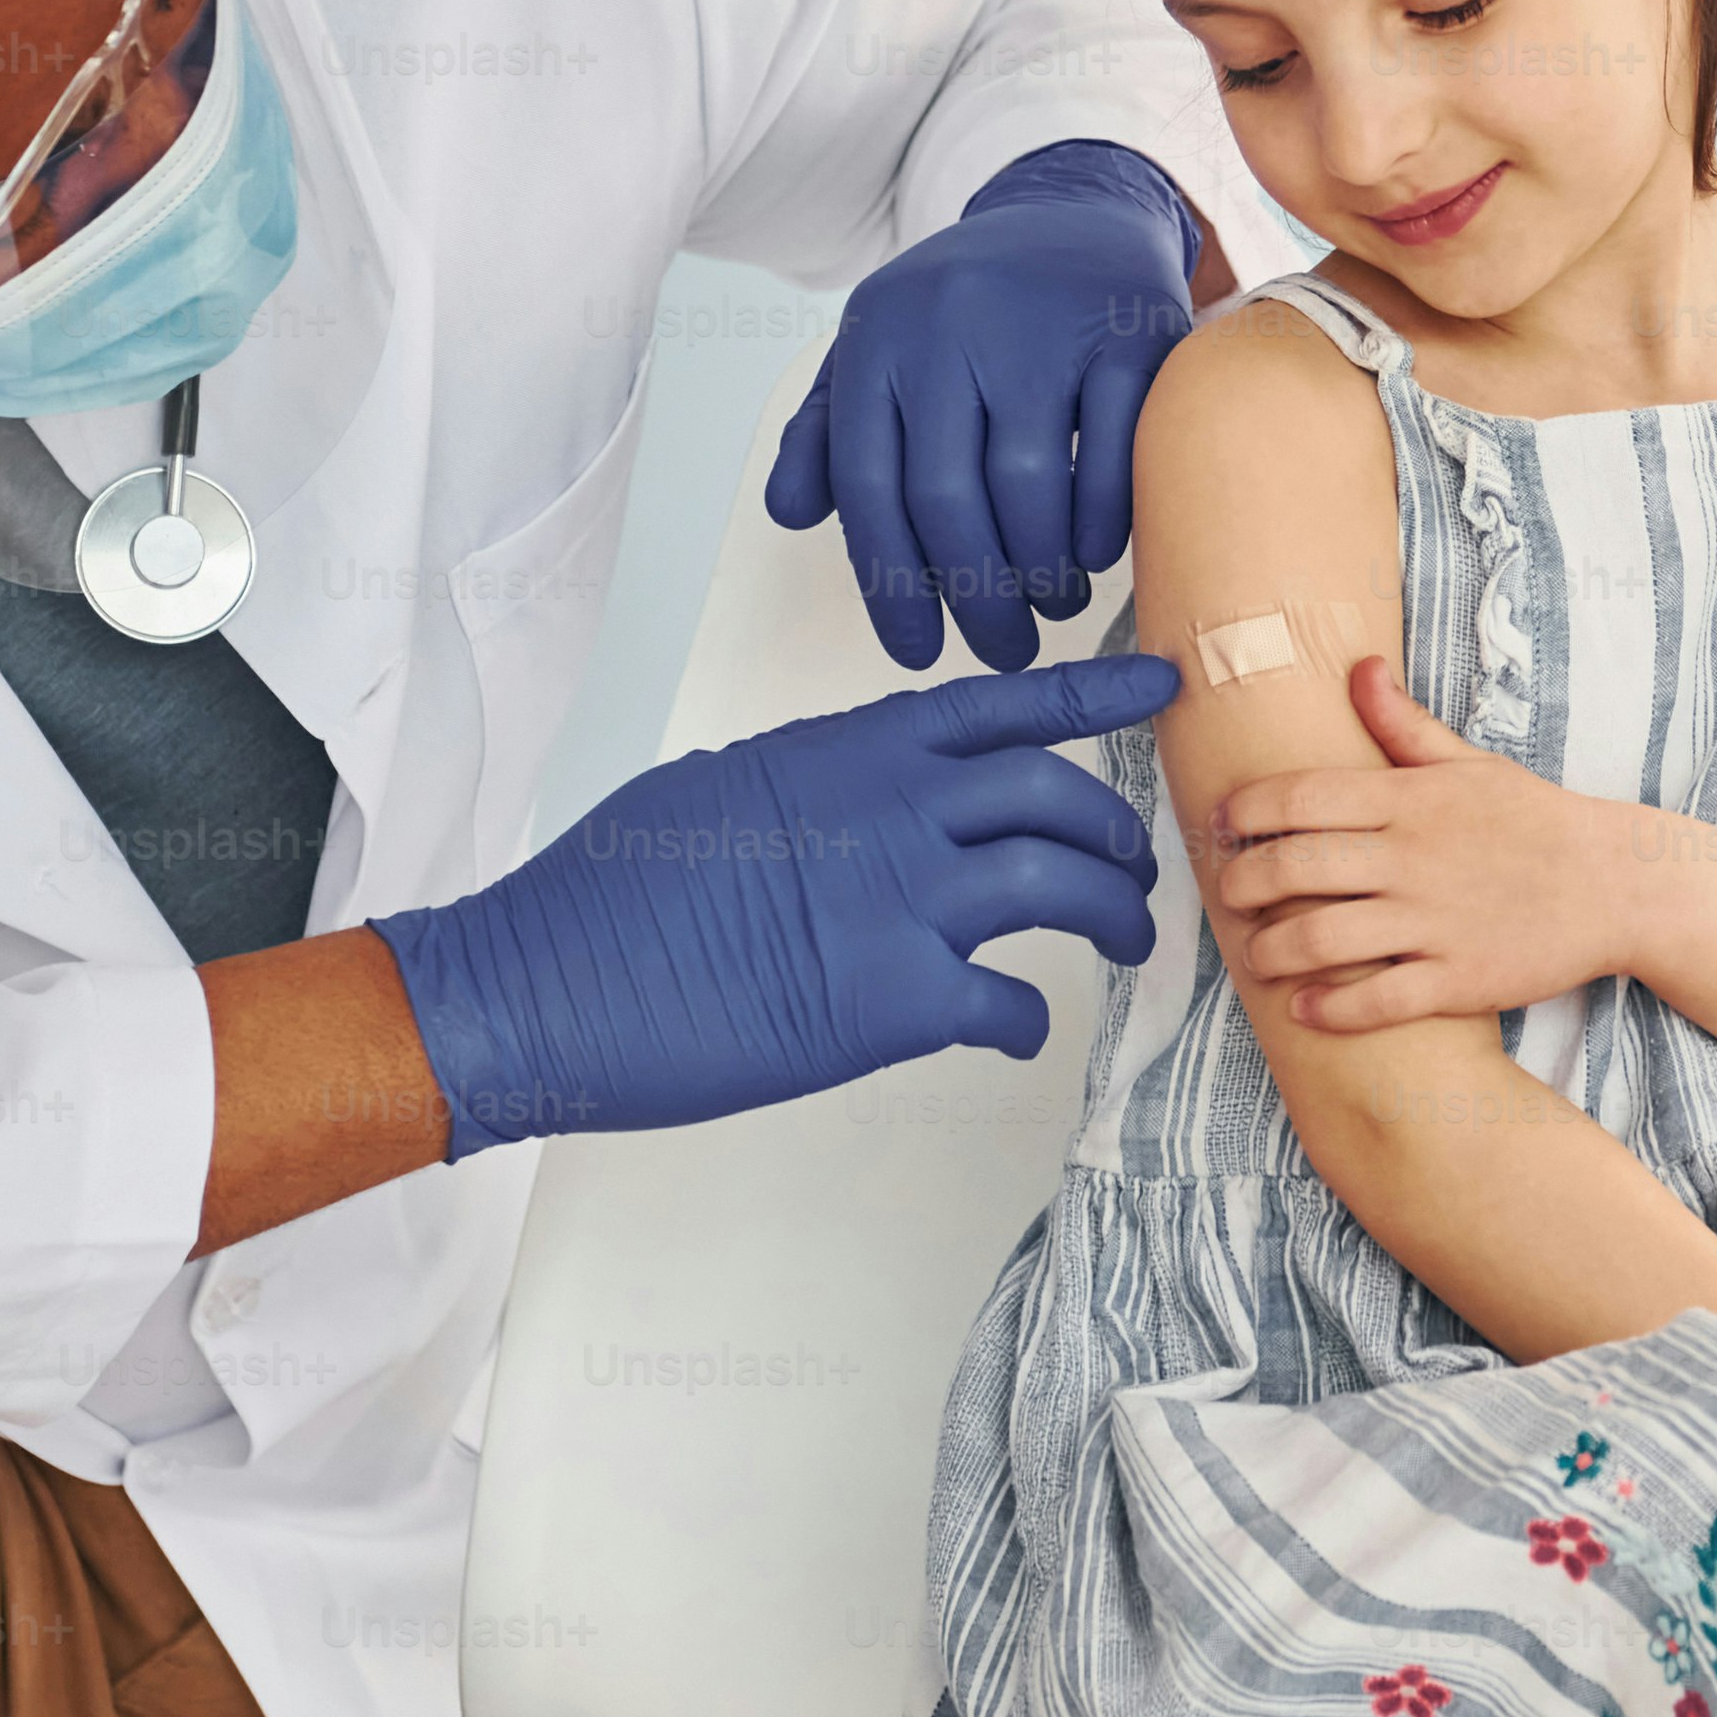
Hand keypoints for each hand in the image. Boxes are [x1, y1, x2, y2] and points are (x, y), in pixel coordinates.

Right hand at [374, 653, 1176, 1156]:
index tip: (1162, 686)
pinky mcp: (894, 1001)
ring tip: (1119, 942)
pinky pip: (1011, 1005)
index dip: (1095, 696)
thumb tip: (853, 803)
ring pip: (1064, 887)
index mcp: (850, 749)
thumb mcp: (721, 787)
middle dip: (1115, 833)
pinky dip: (1029, 1021)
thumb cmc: (610, 888)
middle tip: (1130, 868)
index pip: (1004, 704)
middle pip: (1059, 798)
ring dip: (1110, 916)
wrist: (553, 979)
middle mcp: (894, 809)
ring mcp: (902, 902)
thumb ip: (816, 783)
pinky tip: (1016, 1030)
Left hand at [764, 144, 1197, 672]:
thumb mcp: (880, 352)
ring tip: (1049, 604)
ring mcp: (1043, 325)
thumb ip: (828, 433)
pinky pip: (1110, 453)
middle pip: (947, 498)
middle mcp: (950, 325)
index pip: (866, 484)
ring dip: (1040, 571)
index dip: (888, 584)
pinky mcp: (1128, 332)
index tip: (917, 651)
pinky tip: (1093, 556)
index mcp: (878, 339)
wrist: (1074, 216)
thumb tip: (787, 514)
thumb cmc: (967, 312)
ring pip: (1027, 483)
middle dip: (973, 597)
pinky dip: (1099, 524)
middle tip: (999, 648)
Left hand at [1212, 657, 1660, 1034]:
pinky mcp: (1459, 980)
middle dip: (1241, 884)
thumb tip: (1358, 666)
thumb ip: (1402, 724)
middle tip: (1228, 894)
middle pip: (1294, 867)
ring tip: (1257, 954)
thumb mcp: (1469, 763)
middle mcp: (1412, 859)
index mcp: (1410, 800)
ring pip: (1321, 939)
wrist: (1617, 885)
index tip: (1219, 825)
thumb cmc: (1536, 821)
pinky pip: (1376, 1001)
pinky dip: (1329, 1007)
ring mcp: (1434, 923)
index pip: (1300, 796)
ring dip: (1271, 950)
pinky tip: (1304, 1006)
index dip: (1244, 810)